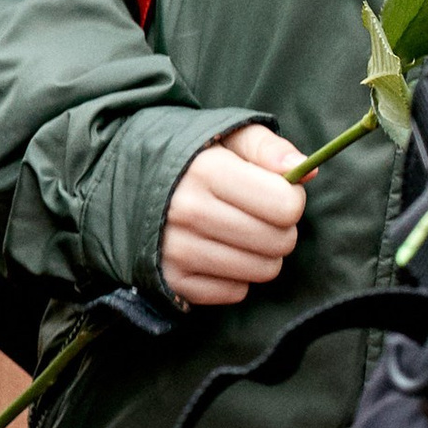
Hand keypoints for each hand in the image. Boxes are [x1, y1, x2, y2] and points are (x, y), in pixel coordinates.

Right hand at [160, 121, 306, 307]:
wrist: (121, 183)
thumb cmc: (189, 157)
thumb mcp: (226, 135)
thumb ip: (270, 148)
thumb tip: (307, 171)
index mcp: (207, 171)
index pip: (285, 206)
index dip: (290, 198)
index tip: (274, 191)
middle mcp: (188, 213)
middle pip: (279, 242)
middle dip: (281, 228)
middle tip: (260, 215)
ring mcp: (177, 251)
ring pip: (261, 270)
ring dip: (262, 255)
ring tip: (241, 233)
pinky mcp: (172, 280)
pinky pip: (235, 292)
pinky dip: (236, 276)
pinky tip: (219, 252)